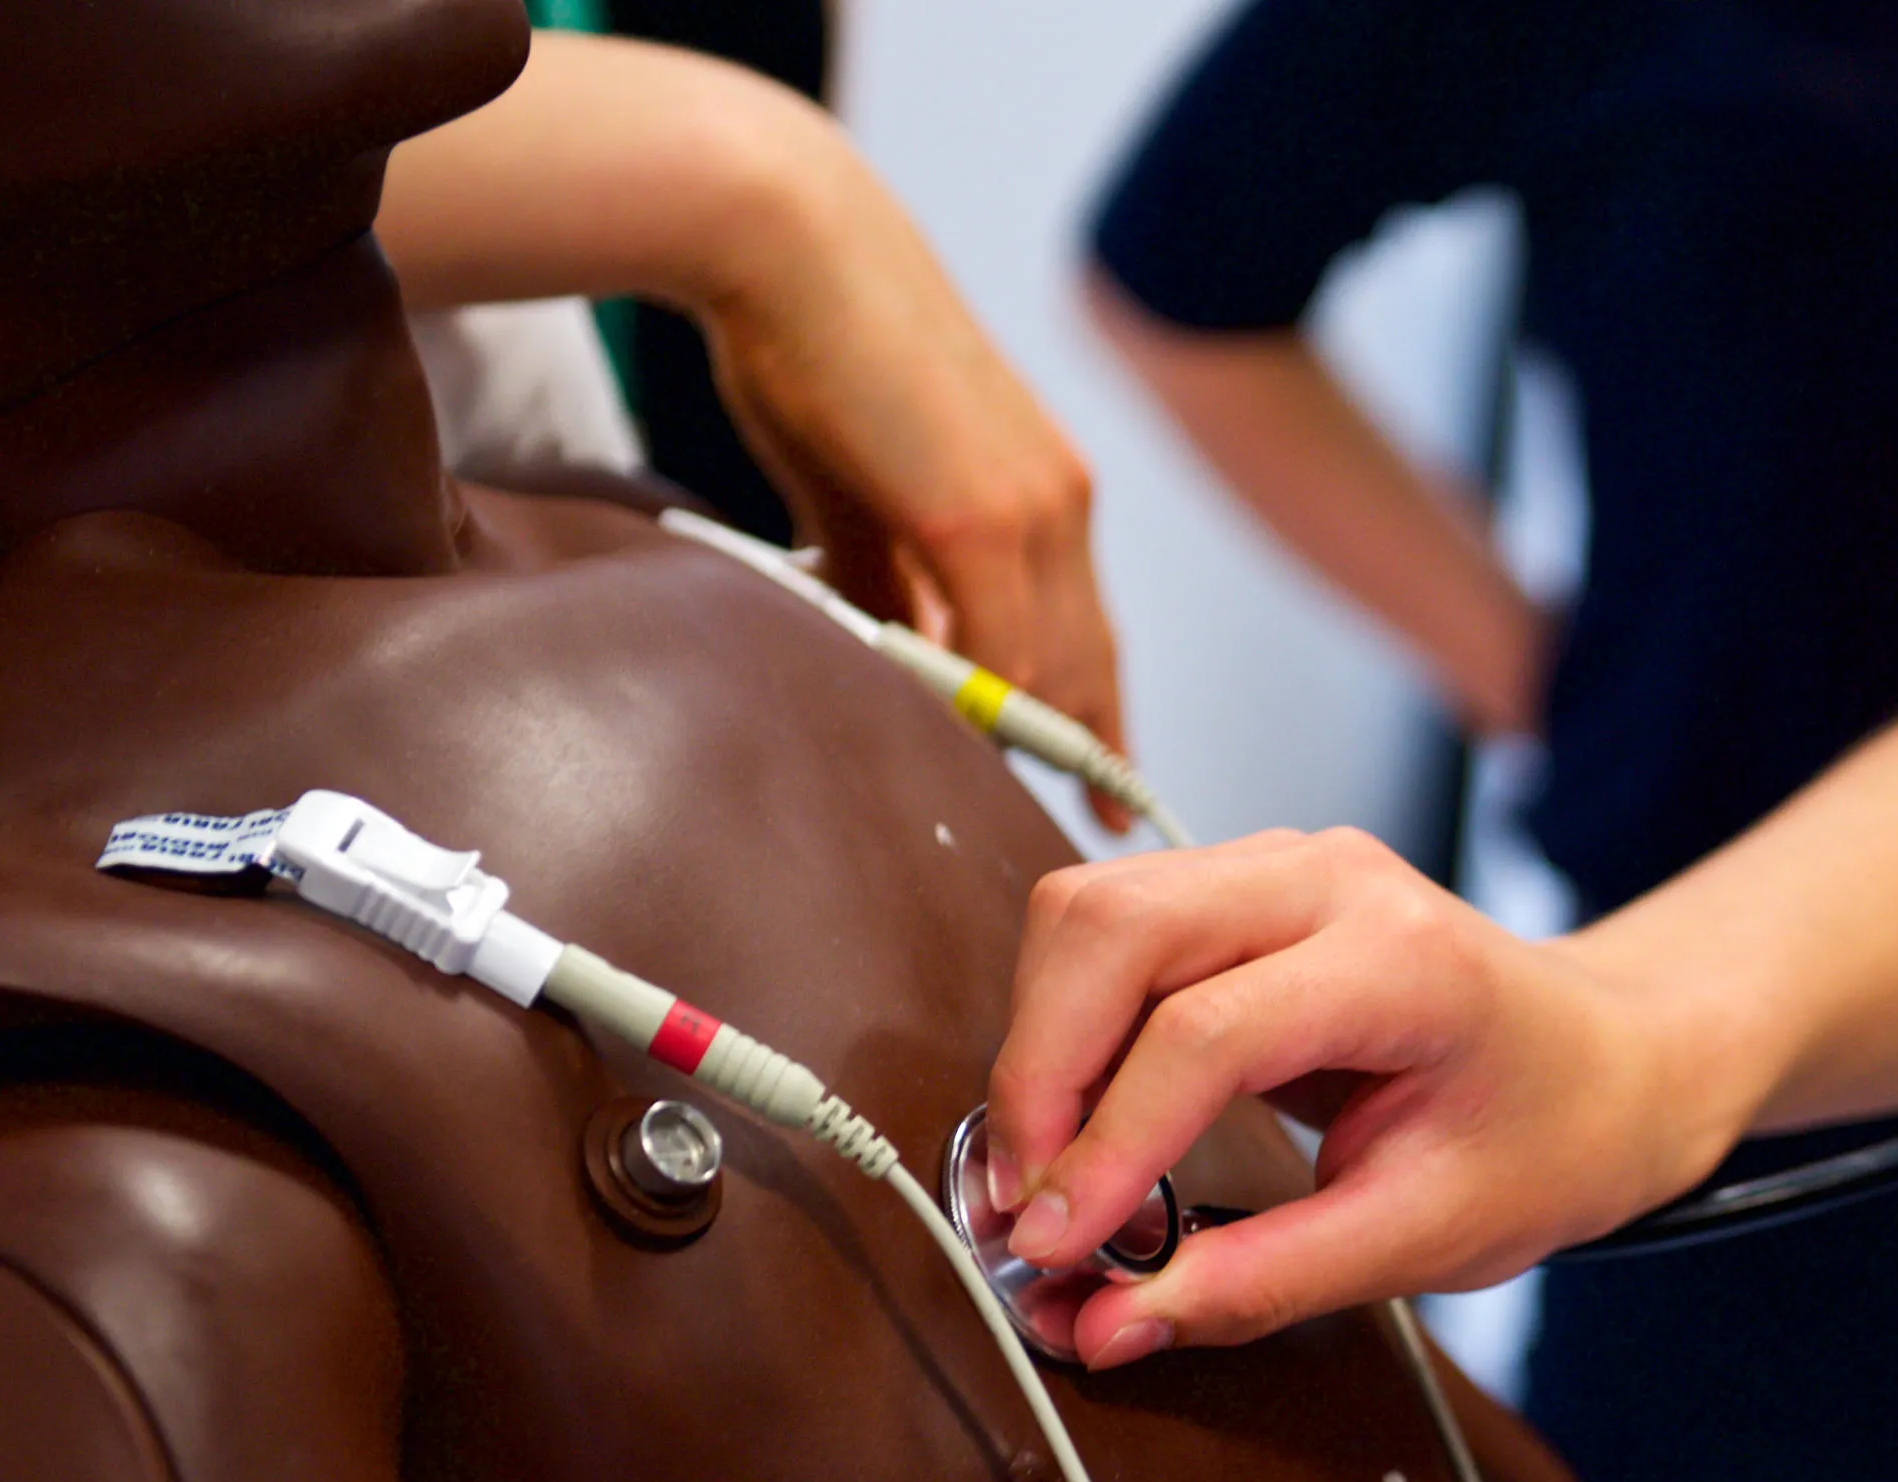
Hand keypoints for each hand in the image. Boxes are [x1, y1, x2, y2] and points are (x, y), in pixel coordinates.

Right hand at [699, 112, 1126, 769]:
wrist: (791, 242)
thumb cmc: (813, 350)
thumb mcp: (866, 491)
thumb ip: (891, 579)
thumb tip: (894, 649)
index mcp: (1045, 493)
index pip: (1088, 632)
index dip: (1097, 713)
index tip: (1106, 782)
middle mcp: (1060, 506)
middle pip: (1091, 664)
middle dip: (1092, 753)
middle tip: (1101, 823)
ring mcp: (1031, 511)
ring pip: (1053, 668)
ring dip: (1030, 744)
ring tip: (1018, 807)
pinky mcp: (980, 516)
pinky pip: (1001, 648)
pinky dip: (987, 709)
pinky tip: (964, 749)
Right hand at [984, 829, 1759, 1360]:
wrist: (1613, 1063)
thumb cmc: (1547, 1141)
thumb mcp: (1427, 1239)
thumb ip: (1264, 1282)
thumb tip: (1110, 1324)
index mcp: (1401, 960)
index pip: (1205, 1032)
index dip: (1108, 1146)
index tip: (1050, 1249)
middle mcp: (1328, 880)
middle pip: (1111, 928)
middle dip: (1038, 1075)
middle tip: (1023, 1213)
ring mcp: (1279, 864)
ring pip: (1087, 909)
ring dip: (1038, 1043)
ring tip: (1044, 1177)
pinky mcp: (1241, 885)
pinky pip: (1109, 926)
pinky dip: (1065, 1021)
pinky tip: (1082, 1122)